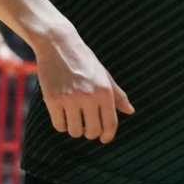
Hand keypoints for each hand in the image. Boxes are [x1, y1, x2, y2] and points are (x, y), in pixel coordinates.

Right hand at [29, 23, 133, 142]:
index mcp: (104, 91)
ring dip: (75, 129)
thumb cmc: (84, 60)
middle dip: (90, 133)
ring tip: (74, 119)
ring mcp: (70, 99)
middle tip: (87, 127)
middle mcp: (89, 97)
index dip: (107, 136)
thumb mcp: (104, 75)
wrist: (58, 44)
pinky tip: (62, 115)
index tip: (104, 139)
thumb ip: (118, 95)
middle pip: (92, 132)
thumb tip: (130, 111)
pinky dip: (62, 125)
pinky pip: (59, 125)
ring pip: (75, 131)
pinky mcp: (53, 100)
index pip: (110, 124)